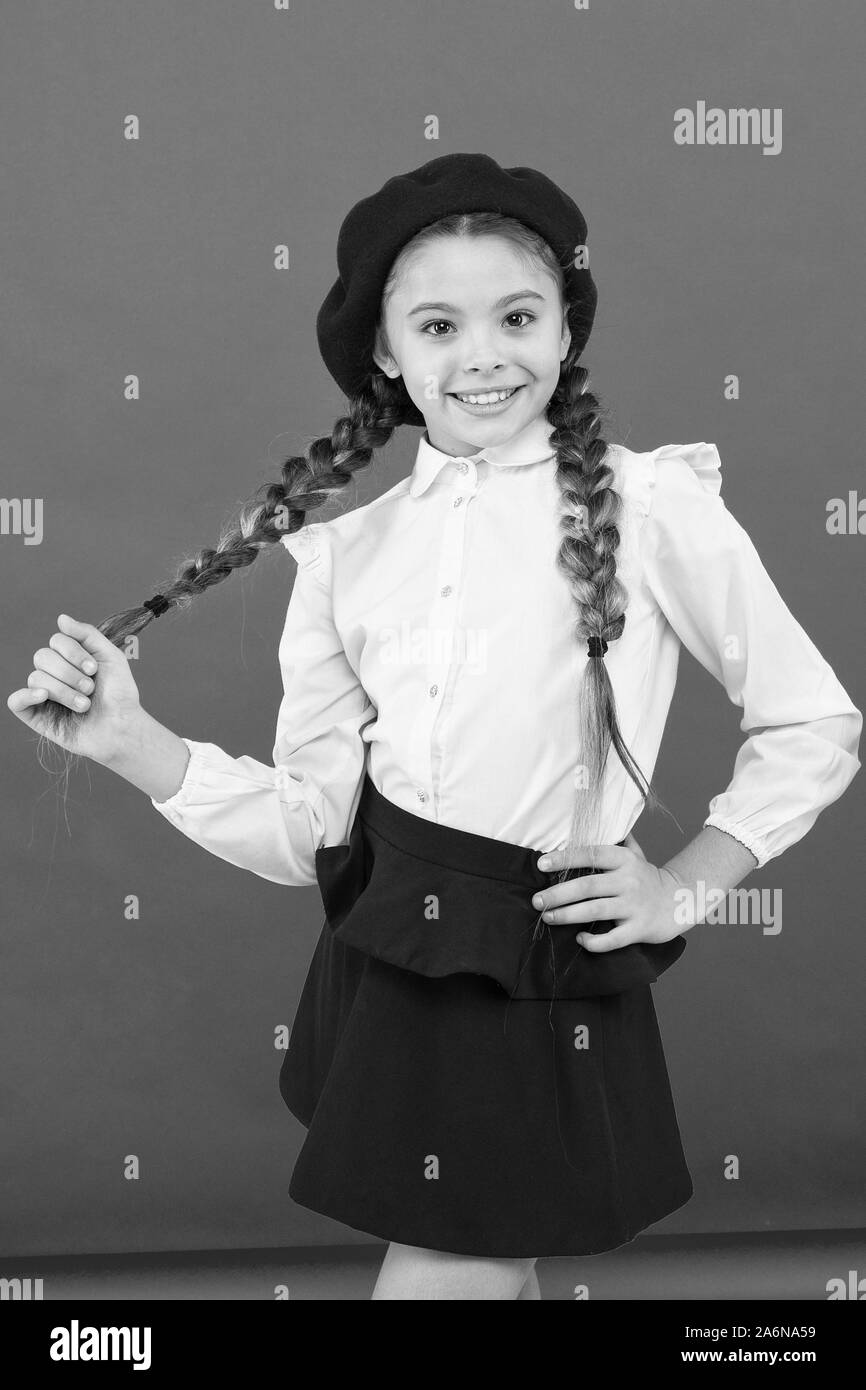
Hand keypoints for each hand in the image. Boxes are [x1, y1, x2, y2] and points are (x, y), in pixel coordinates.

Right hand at [7, 613, 144, 764]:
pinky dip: (26, 696)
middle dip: (69, 673)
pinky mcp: (38, 717)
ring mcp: (44, 696)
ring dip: (64, 691)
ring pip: (36, 679)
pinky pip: (16, 702)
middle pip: (42, 657)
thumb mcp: (110, 656)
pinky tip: (44, 696)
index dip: (74, 653)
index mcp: (70, 659)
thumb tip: (61, 618)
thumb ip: (87, 634)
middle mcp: (55, 674)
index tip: (94, 669)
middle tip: (90, 688)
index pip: (56, 641)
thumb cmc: (120, 694)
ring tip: (84, 705)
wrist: (123, 727)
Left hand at [531, 835, 687, 950]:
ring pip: (596, 911)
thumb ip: (616, 839)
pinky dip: (594, 941)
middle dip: (558, 894)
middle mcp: (629, 881)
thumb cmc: (649, 878)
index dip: (565, 858)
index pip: (591, 855)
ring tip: (548, 917)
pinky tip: (580, 939)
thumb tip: (596, 818)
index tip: (541, 863)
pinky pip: (613, 939)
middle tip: (537, 900)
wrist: (681, 901)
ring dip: (568, 915)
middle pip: (588, 886)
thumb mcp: (636, 854)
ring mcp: (634, 906)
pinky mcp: (639, 929)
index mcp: (624, 860)